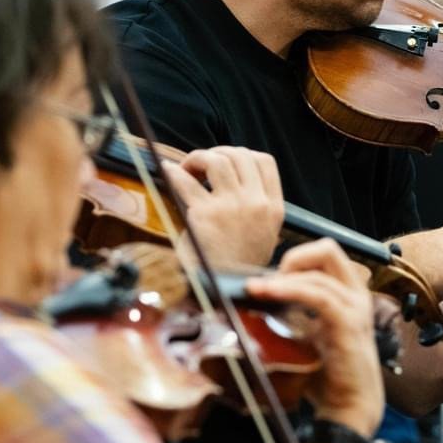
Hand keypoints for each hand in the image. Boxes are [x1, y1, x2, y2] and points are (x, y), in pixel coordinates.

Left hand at [168, 146, 285, 267]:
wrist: (223, 290)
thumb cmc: (238, 265)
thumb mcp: (265, 236)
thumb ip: (258, 208)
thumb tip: (237, 178)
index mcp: (274, 208)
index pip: (265, 162)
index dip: (244, 154)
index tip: (228, 160)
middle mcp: (256, 204)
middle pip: (240, 155)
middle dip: (218, 152)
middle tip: (203, 164)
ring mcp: (231, 207)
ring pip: (217, 160)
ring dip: (198, 158)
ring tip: (188, 168)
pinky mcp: (205, 214)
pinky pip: (185, 181)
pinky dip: (173, 171)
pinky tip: (168, 171)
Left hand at [249, 239, 384, 438]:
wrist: (348, 409)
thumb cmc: (326, 376)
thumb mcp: (306, 337)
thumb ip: (291, 316)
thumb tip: (256, 301)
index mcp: (347, 296)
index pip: (324, 255)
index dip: (295, 259)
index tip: (269, 281)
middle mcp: (355, 296)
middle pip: (328, 249)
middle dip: (293, 257)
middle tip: (267, 282)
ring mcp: (355, 309)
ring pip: (320, 270)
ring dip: (282, 277)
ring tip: (255, 289)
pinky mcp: (348, 325)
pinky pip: (319, 295)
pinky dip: (290, 290)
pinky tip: (269, 294)